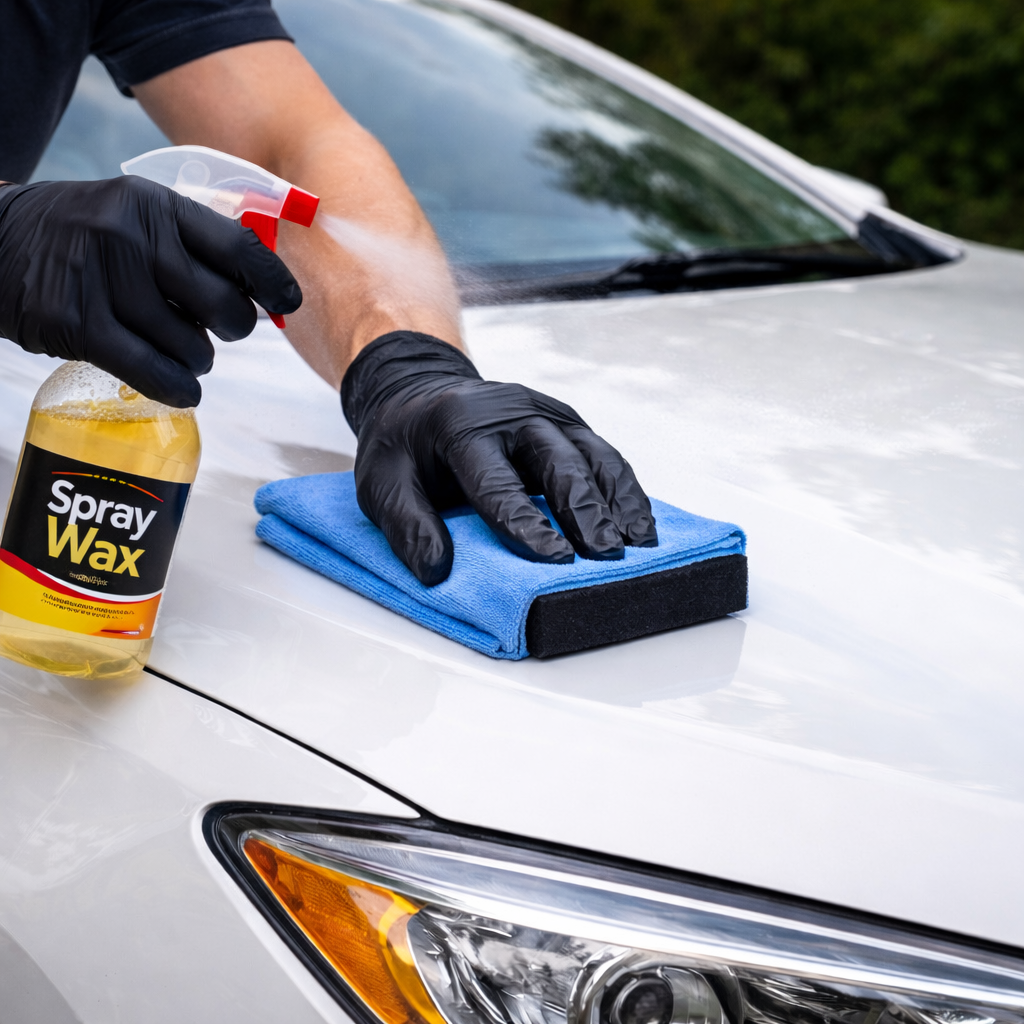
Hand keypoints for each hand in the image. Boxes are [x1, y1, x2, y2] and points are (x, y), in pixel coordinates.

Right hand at [0, 176, 300, 406]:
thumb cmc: (82, 236)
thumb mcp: (135, 215)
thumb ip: (191, 244)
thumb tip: (261, 291)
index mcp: (155, 206)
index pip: (237, 246)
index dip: (273, 282)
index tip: (288, 303)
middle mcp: (131, 238)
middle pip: (224, 306)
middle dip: (235, 328)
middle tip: (221, 331)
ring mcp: (100, 280)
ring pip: (192, 346)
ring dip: (198, 360)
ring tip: (182, 351)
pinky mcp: (76, 323)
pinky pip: (152, 371)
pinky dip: (178, 388)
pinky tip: (183, 389)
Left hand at [341, 331, 657, 585]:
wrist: (421, 393)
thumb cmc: (405, 446)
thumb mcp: (381, 482)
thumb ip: (407, 526)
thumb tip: (436, 572)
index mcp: (460, 425)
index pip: (496, 480)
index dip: (525, 523)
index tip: (552, 560)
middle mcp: (511, 413)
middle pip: (558, 461)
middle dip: (584, 511)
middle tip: (603, 555)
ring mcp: (546, 415)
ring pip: (591, 456)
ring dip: (616, 502)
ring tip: (635, 545)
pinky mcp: (568, 425)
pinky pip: (604, 457)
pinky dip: (626, 492)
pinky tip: (640, 526)